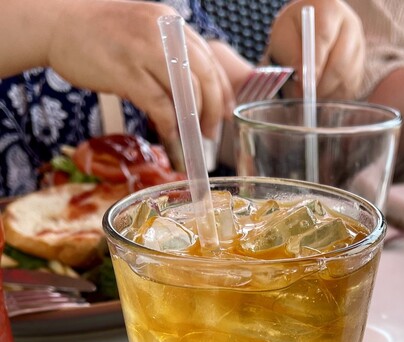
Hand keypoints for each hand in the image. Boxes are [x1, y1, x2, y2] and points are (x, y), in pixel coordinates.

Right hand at [47, 0, 235, 142]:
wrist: (58, 24)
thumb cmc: (101, 36)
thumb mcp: (145, 36)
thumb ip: (170, 58)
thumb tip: (193, 95)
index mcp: (172, 24)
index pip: (210, 61)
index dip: (223, 92)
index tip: (225, 114)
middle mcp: (163, 32)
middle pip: (204, 77)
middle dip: (213, 110)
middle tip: (210, 133)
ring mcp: (144, 50)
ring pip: (185, 91)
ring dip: (192, 119)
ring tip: (191, 135)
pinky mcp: (125, 70)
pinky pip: (159, 103)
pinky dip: (168, 122)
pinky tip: (169, 132)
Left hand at [265, 0, 364, 98]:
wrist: (306, 31)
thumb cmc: (294, 32)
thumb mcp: (284, 36)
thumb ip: (291, 54)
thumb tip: (302, 78)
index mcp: (329, 9)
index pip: (325, 37)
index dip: (316, 63)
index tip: (305, 82)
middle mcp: (350, 24)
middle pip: (341, 60)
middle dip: (322, 84)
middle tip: (306, 96)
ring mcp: (358, 45)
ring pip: (348, 76)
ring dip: (328, 92)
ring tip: (311, 96)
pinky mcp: (361, 64)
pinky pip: (351, 86)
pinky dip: (335, 96)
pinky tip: (322, 96)